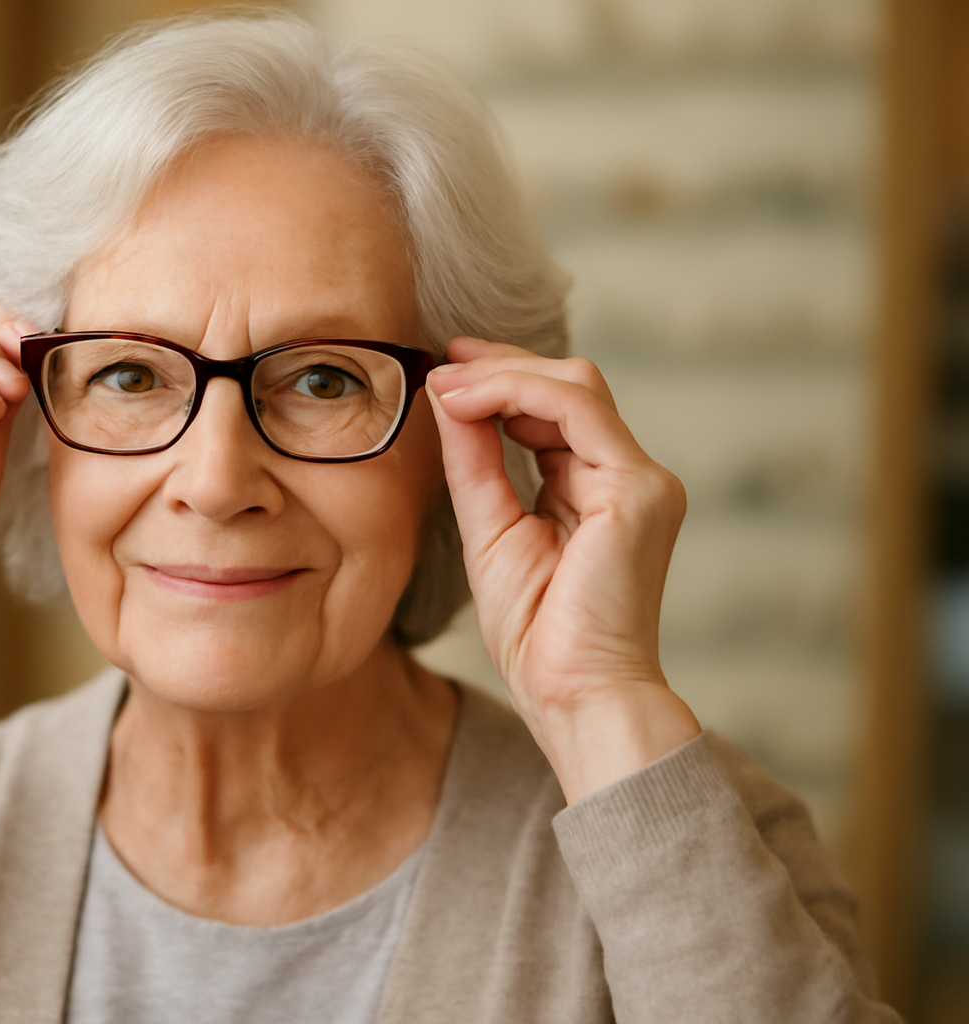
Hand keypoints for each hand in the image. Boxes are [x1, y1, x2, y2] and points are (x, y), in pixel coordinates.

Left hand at [427, 337, 700, 802]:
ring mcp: (642, 481)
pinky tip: (467, 400)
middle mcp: (630, 479)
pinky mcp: (637, 490)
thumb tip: (447, 398)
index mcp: (599, 491)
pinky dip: (516, 393)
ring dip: (502, 374)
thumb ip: (475, 463)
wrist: (574, 697)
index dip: (500, 379)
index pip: (556, 409)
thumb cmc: (536, 637)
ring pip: (576, 385)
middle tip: (439, 360)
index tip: (443, 369)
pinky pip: (575, 411)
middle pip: (570, 384)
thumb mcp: (489, 531)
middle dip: (500, 364)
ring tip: (444, 382)